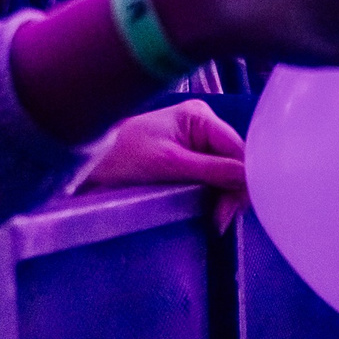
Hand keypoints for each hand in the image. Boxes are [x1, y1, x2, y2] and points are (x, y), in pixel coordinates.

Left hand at [77, 101, 247, 229]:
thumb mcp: (169, 164)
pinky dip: (214, 195)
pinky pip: (214, 177)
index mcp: (201, 117)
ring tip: (214, 219)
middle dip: (232, 192)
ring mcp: (197, 141)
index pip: (239, 150)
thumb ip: (213, 171)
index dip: (243, 180)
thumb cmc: (122, 156)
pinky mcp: (190, 158)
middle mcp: (204, 125)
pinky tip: (211, 210)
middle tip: (219, 221)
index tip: (229, 211)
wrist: (87, 162)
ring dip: (224, 197)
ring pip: (227, 173)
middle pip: (236, 162)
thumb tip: (251, 180)